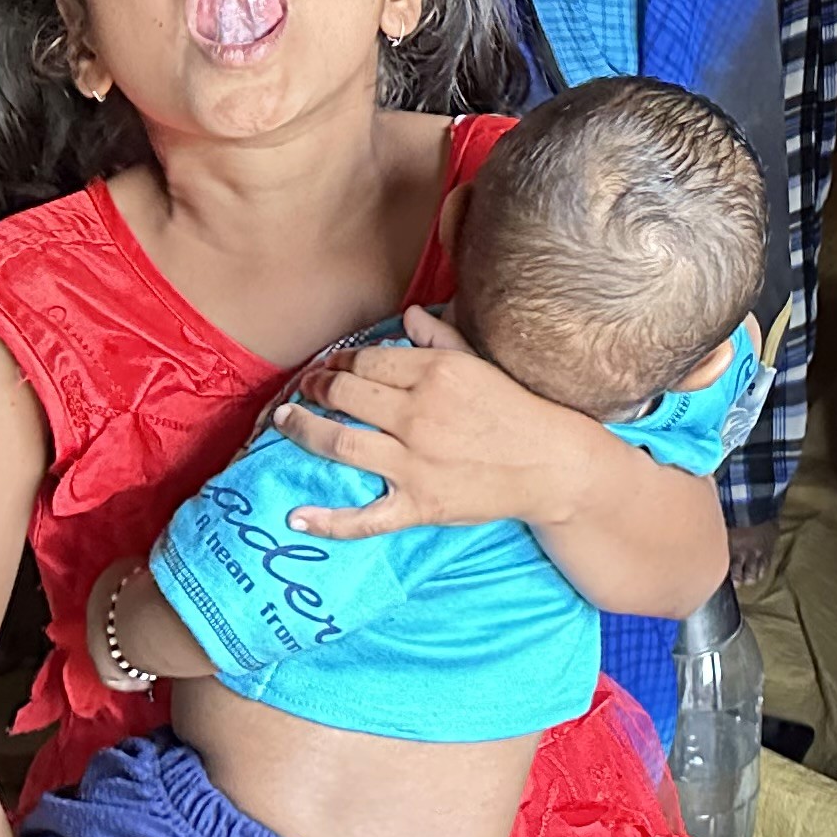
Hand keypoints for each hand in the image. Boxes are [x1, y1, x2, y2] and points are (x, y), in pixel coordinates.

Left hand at [274, 307, 581, 540]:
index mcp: (434, 373)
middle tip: (303, 390)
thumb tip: (408, 315)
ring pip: (339, 444)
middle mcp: (417, 414)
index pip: (366, 361)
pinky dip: (327, 521)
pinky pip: (363, 517)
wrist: (551, 463)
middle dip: (315, 389)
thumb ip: (439, 337)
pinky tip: (295, 516)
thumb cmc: (517, 408)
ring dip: (302, 431)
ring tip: (284, 422)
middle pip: (343, 395)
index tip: (329, 366)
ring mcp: (414, 462)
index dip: (339, 362)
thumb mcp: (480, 362)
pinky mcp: (419, 504)